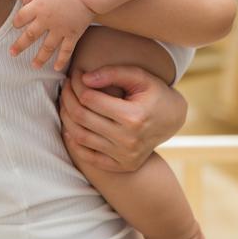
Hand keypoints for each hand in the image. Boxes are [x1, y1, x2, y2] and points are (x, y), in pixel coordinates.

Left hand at [11, 0, 94, 69]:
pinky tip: (56, 68)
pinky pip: (66, 50)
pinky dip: (62, 60)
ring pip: (47, 47)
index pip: (21, 18)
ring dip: (39, 58)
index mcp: (38, 7)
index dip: (16, 22)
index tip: (16, 26)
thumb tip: (24, 1)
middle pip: (30, 36)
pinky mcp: (72, 35)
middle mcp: (46, 21)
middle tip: (12, 53)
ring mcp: (60, 30)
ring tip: (34, 66)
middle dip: (20, 46)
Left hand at [59, 64, 187, 171]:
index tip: (74, 74)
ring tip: (66, 101)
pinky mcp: (122, 166)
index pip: (90, 99)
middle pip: (82, 117)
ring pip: (80, 136)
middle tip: (65, 86)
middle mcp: (128, 141)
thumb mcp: (139, 76)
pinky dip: (74, 140)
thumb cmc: (154, 93)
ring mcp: (124, 156)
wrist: (172, 119)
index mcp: (134, 117)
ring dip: (66, 117)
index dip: (77, 84)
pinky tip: (70, 124)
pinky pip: (88, 156)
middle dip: (67, 98)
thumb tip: (84, 79)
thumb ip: (112, 73)